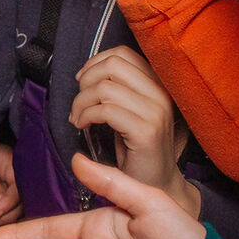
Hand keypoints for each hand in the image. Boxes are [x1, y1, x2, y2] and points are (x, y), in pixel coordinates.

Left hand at [0, 143, 23, 231]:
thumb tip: (0, 204)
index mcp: (10, 162)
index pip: (19, 185)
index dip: (9, 201)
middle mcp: (16, 176)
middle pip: (21, 200)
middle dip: (6, 216)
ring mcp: (12, 190)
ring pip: (16, 211)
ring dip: (2, 223)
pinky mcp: (6, 203)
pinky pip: (8, 216)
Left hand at [72, 46, 199, 214]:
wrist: (157, 184)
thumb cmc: (136, 146)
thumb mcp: (129, 108)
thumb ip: (118, 86)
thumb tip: (86, 71)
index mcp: (157, 84)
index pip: (122, 53)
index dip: (94, 63)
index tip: (82, 81)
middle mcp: (160, 94)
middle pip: (112, 65)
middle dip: (85, 80)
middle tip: (79, 102)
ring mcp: (155, 112)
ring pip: (104, 87)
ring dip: (81, 101)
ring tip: (78, 117)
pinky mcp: (145, 131)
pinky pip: (105, 110)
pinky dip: (85, 115)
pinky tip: (83, 125)